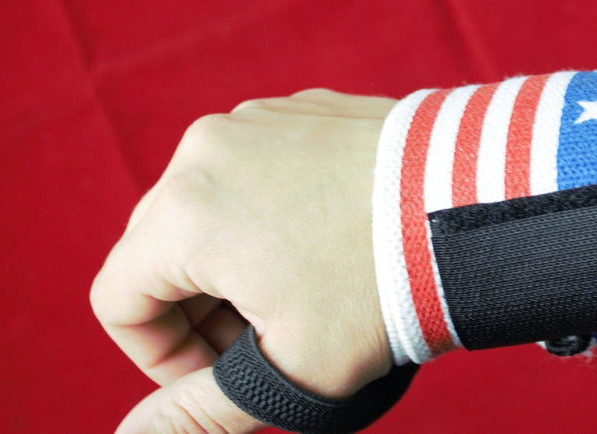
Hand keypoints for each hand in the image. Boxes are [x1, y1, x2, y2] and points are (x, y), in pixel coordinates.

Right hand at [90, 90, 397, 431]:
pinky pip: (251, 171)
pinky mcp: (297, 110)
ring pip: (205, 208)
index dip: (158, 355)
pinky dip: (268, 215)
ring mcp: (253, 122)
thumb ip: (202, 411)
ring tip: (302, 293)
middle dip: (199, 310)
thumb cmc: (389, 288)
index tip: (219, 374)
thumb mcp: (292, 368)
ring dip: (234, 262)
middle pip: (158, 250)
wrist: (478, 204)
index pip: (118, 299)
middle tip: (267, 341)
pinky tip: (327, 245)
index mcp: (185, 213)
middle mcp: (205, 152)